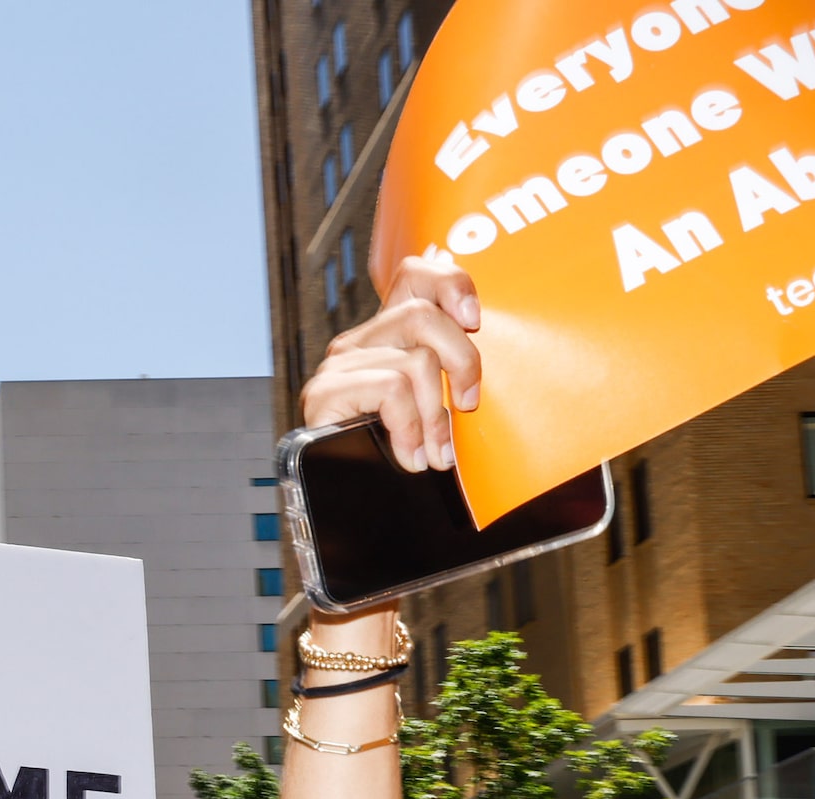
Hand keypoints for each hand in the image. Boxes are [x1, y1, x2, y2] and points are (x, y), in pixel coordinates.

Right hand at [301, 254, 482, 472]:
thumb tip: (488, 359)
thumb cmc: (399, 453)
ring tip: (436, 452)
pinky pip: (391, 391)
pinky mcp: (326, 394)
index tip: (475, 321)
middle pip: (423, 315)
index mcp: (388, 337)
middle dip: (462, 362)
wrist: (349, 507)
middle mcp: (360, 342)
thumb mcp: (437, 406)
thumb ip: (451, 374)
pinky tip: (410, 455)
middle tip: (468, 406)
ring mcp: (340, 366)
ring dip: (436, 415)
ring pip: (414, 361)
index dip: (450, 284)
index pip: (415, 276)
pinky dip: (411, 428)